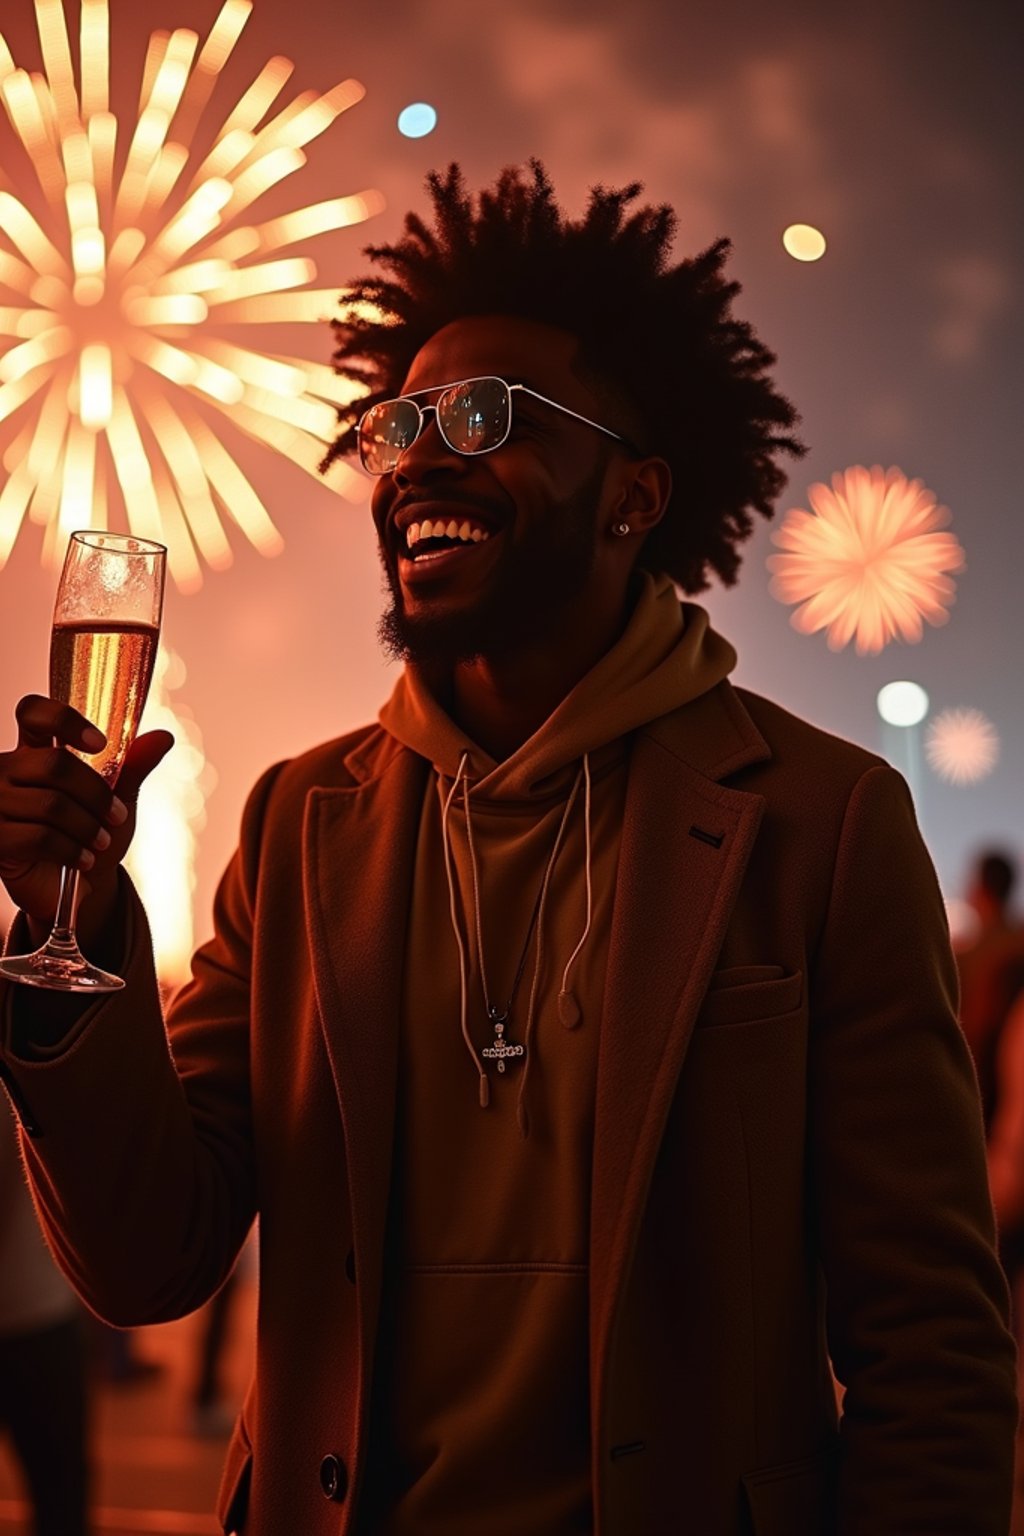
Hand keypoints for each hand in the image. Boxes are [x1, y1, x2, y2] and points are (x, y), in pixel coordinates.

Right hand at [0, 695, 172, 943]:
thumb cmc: (92, 831)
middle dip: (96, 794)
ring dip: (88, 827)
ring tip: (101, 842)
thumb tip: (163, 737)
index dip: (63, 719)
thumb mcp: (118, 797)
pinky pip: (39, 838)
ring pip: (50, 805)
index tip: (100, 743)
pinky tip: (83, 859)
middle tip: (116, 816)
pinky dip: (72, 850)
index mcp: (33, 749)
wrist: (78, 884)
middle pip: (53, 764)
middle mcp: (5, 770)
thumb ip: (133, 766)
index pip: (32, 712)